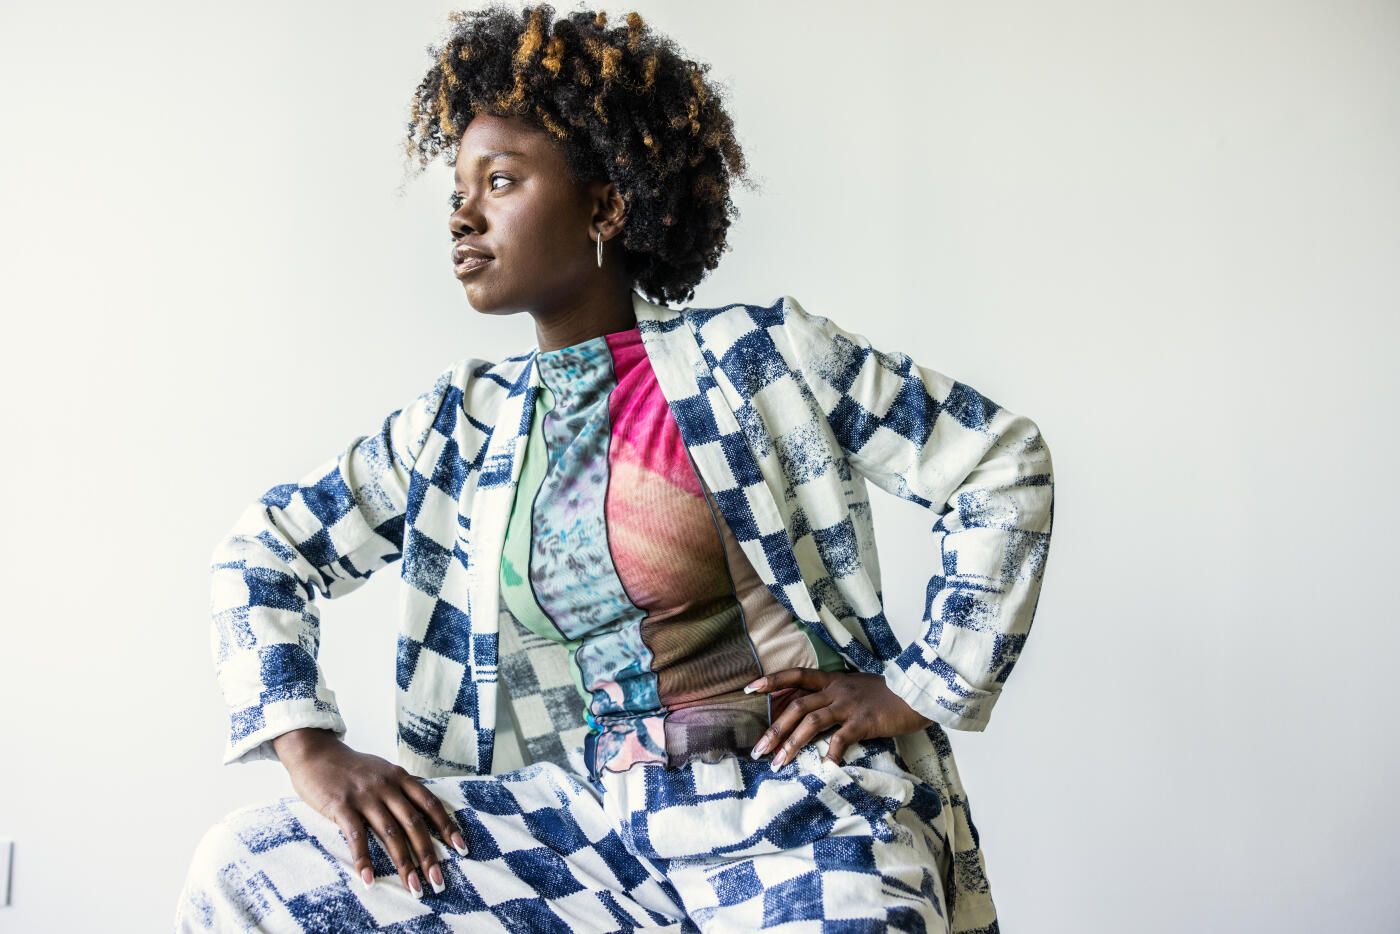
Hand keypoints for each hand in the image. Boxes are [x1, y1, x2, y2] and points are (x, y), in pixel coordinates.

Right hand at [271, 728, 467, 895]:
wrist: (315, 753)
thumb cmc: (351, 767)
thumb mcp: (383, 769)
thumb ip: (403, 785)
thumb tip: (427, 798)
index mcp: (400, 777)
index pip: (430, 804)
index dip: (447, 827)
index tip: (461, 849)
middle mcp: (387, 786)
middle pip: (414, 824)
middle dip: (428, 855)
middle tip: (438, 880)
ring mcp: (365, 796)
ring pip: (390, 834)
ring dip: (403, 863)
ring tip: (413, 886)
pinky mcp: (341, 806)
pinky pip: (356, 837)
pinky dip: (363, 860)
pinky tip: (369, 880)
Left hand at [745, 669, 933, 769]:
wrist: (918, 691)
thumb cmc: (890, 695)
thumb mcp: (858, 688)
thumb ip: (837, 697)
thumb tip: (816, 713)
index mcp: (833, 681)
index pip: (796, 675)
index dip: (772, 680)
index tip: (748, 688)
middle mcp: (836, 690)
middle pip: (797, 706)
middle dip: (774, 729)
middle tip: (758, 750)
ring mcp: (849, 705)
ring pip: (811, 721)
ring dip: (791, 744)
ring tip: (777, 763)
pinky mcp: (864, 721)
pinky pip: (841, 739)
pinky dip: (830, 755)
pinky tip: (823, 770)